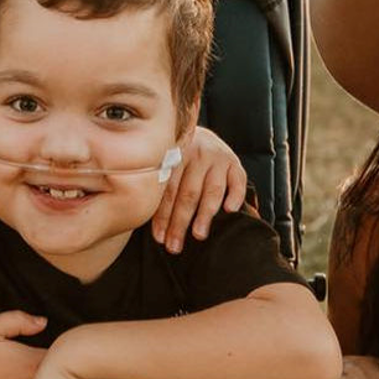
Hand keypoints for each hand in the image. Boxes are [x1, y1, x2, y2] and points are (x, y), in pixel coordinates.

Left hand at [152, 126, 246, 252]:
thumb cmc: (177, 158)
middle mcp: (196, 154)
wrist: (200, 133)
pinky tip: (229, 210)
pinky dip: (235, 195)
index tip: (160, 238)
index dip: (162, 216)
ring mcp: (217, 158)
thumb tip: (140, 217)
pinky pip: (238, 180)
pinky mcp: (234, 163)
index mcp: (174, 155)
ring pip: (211, 190)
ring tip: (198, 235)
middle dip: (180, 222)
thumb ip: (158, 185)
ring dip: (204, 215)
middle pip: (188, 194)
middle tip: (175, 245)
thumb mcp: (165, 163)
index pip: (168, 190)